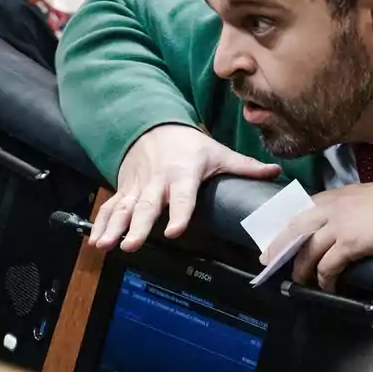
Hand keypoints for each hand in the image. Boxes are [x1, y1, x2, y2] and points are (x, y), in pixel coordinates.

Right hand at [90, 123, 280, 252]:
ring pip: (124, 208)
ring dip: (114, 227)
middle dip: (138, 226)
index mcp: (183, 173)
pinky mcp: (125, 188)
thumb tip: (277, 172)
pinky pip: (111, 207)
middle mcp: (158, 181)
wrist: (153, 126)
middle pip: (147, 206)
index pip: (182, 196)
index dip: (179, 212)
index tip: (174, 230)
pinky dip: (102, 223)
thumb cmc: (189, 145)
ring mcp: (138, 185)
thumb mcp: (217, 152)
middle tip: (131, 245)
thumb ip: (245, 167)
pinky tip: (95, 241)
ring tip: (105, 245)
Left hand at [262, 182, 372, 291]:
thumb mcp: (363, 195)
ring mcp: (337, 226)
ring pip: (308, 250)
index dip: (286, 226)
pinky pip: (328, 266)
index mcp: (332, 196)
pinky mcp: (349, 244)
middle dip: (279, 246)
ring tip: (301, 280)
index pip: (300, 210)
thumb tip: (338, 221)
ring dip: (302, 268)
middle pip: (294, 229)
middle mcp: (329, 208)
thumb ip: (346, 206)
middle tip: (268, 260)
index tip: (277, 237)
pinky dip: (324, 279)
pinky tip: (327, 287)